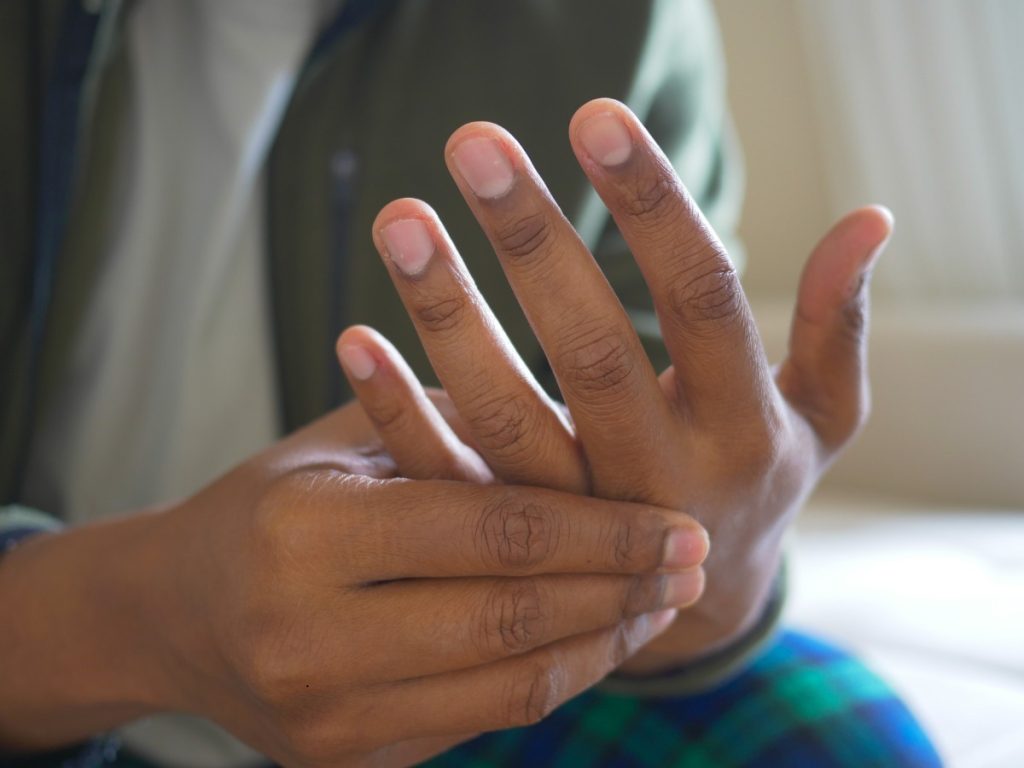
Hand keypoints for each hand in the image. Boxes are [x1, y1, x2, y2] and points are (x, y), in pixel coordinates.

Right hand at [0, 399, 707, 764]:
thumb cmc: (272, 500)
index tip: (676, 520)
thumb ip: (455, 435)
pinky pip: (484, 721)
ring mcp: (323, 716)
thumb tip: (594, 427)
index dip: (600, 530)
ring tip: (662, 600)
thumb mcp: (346, 441)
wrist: (176, 611)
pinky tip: (598, 636)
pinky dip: (554, 676)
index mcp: (302, 530)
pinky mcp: (345, 762)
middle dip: (620, 591)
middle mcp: (306, 634)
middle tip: (693, 560)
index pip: (490, 531)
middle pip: (511, 618)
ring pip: (510, 686)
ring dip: (603, 642)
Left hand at [334, 98, 892, 670]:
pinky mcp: (509, 546)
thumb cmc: (754, 481)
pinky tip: (355, 338)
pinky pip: (447, 477)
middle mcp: (659, 478)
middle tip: (474, 142)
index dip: (654, 208)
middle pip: (594, 351)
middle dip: (536, 242)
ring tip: (401, 218)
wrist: (695, 607)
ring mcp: (577, 521)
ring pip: (506, 415)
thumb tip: (870, 220)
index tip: (595, 117)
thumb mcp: (822, 418)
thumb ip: (838, 325)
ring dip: (449, 315)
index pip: (703, 301)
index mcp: (743, 428)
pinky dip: (399, 411)